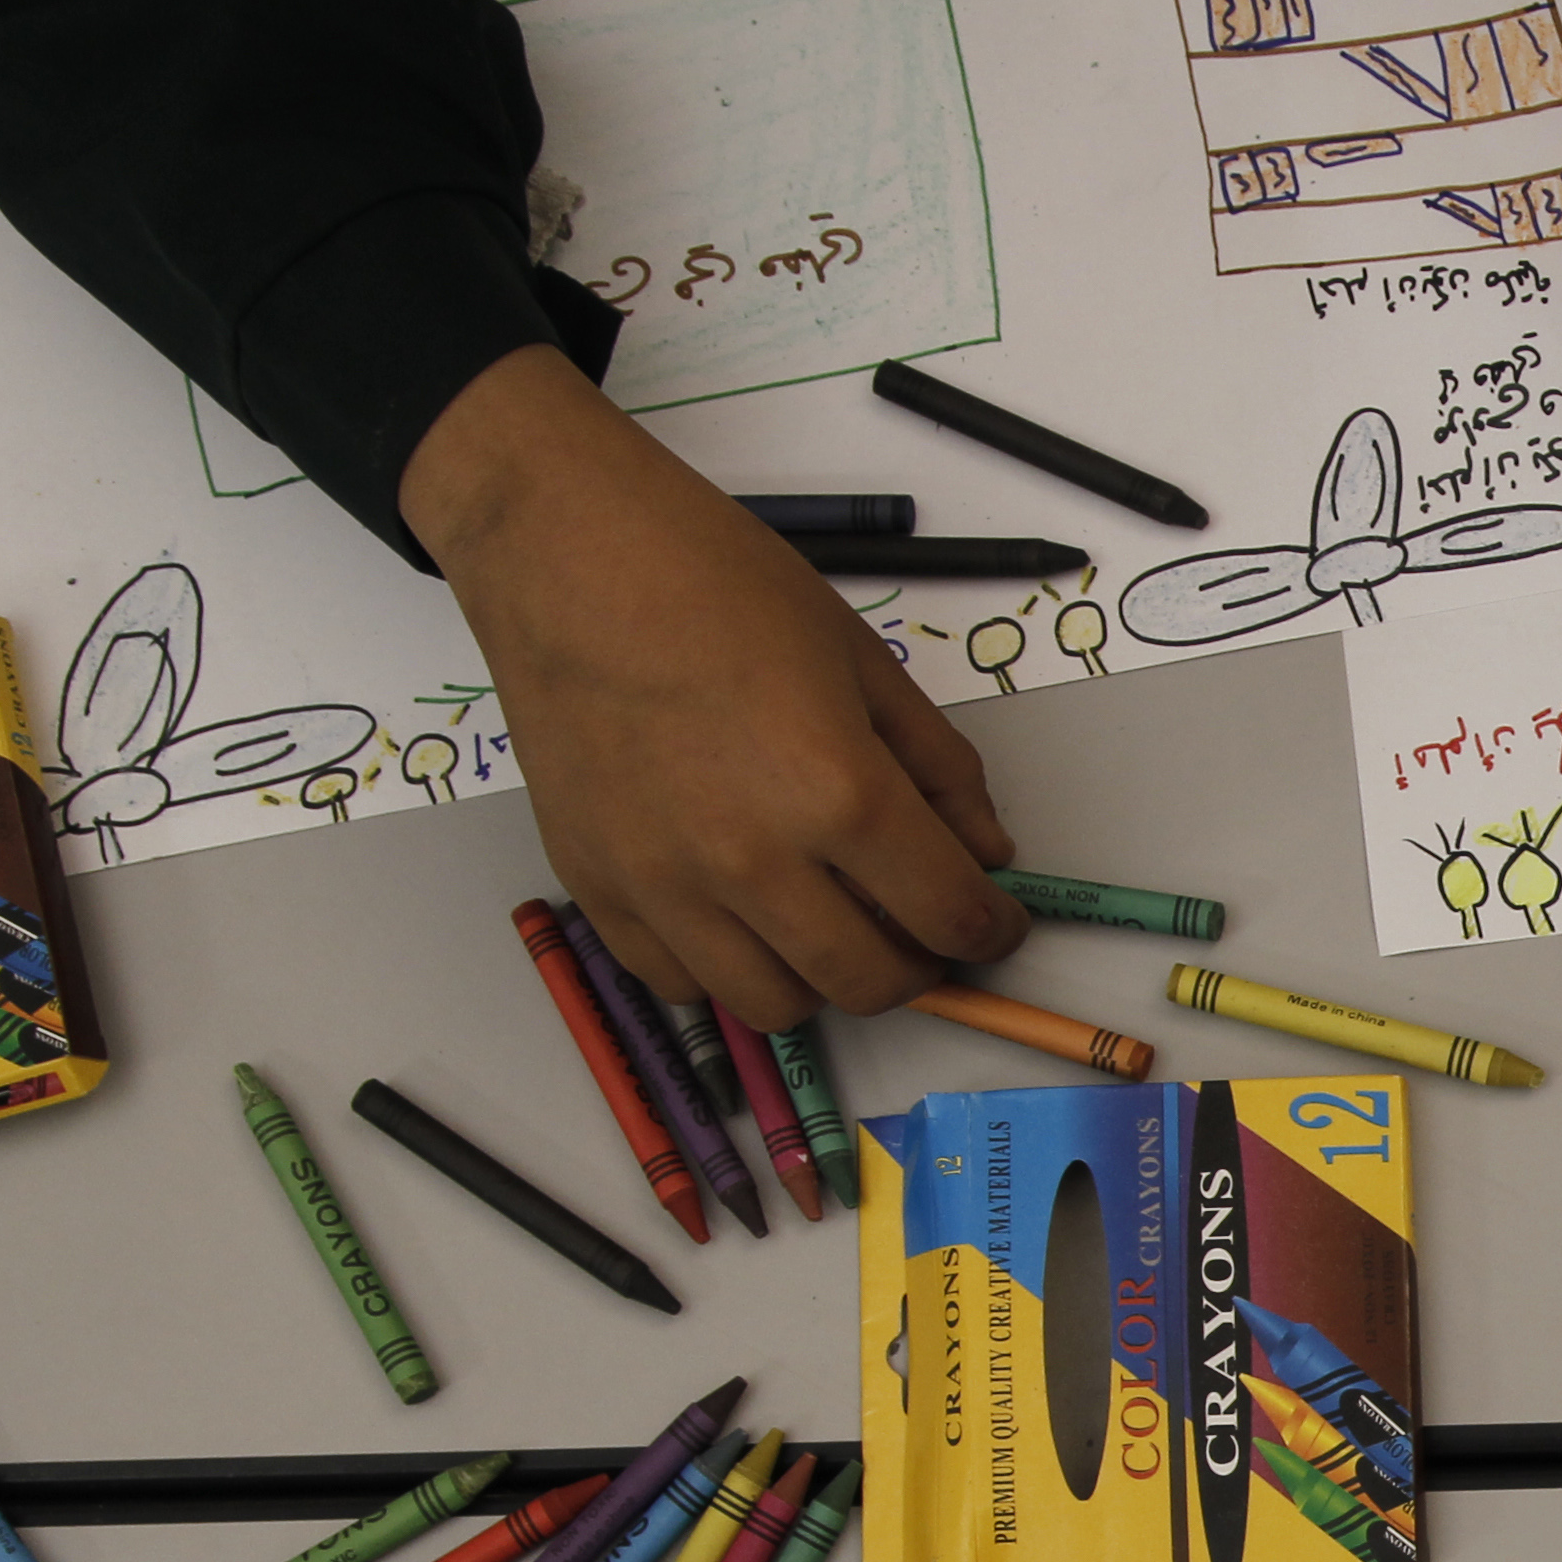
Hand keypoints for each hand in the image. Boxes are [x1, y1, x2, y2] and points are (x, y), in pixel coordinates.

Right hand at [403, 347, 1028, 1028]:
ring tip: (829, 925)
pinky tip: (741, 918)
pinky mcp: (598, 890)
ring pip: (775, 1006)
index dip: (991, 930)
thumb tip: (985, 854)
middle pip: (869, 984)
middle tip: (918, 928)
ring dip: (823, 979)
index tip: (994, 923)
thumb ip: (938, 770)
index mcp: (837, 794)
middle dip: (917, 965)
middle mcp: (751, 862)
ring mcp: (665, 887)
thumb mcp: (863, 662)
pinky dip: (727, 970)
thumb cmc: (717, 584)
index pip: (948, 916)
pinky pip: (682, 984)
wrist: (568, 556)